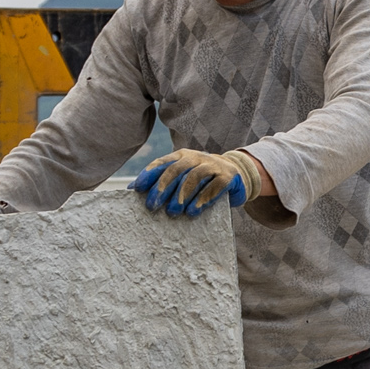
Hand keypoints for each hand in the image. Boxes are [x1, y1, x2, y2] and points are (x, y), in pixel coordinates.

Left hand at [132, 149, 254, 217]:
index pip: (162, 162)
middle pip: (176, 169)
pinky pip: (214, 187)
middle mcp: (197, 157)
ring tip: (172, 212)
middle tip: (152, 205)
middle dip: (163, 188)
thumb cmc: (202, 181)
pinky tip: (193, 212)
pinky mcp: (228, 177)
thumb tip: (132, 189)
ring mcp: (213, 165)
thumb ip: (162, 181)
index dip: (149, 174)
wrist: (238, 175)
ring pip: (194, 177)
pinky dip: (202, 200)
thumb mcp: (183, 178)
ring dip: (181, 195)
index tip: (138, 189)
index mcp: (182, 156)